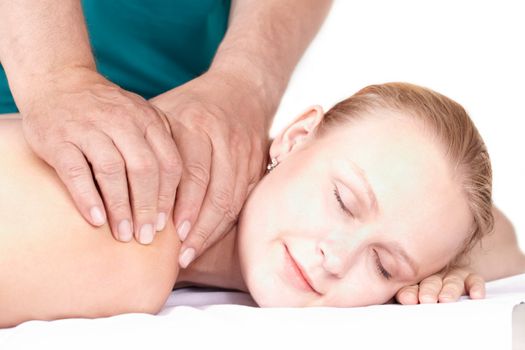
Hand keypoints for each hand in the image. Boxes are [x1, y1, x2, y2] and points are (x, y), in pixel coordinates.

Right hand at [22, 67, 180, 243]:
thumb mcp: (139, 119)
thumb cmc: (106, 111)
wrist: (59, 80)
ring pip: (112, 170)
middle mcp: (122, 121)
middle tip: (147, 237)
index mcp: (148, 120)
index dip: (170, 197)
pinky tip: (97, 219)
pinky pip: (75, 171)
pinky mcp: (59, 138)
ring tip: (124, 234)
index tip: (168, 225)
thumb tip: (175, 198)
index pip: (168, 162)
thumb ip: (158, 147)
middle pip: (144, 168)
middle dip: (148, 207)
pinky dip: (88, 197)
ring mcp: (88, 128)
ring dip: (120, 207)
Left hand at [150, 70, 268, 267]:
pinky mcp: (256, 166)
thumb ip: (144, 140)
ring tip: (190, 254)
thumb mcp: (165, 110)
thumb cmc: (193, 104)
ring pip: (229, 200)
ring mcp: (242, 154)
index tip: (160, 232)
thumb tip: (110, 175)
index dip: (176, 205)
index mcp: (195, 124)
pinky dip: (225, 223)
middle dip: (194, 227)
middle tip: (176, 255)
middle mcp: (222, 140)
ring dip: (210, 231)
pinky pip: (242, 201)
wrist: (243, 90)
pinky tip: (208, 239)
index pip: (187, 172)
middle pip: (211, 191)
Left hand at [395, 267, 485, 303]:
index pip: (411, 285)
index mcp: (416, 279)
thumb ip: (405, 296)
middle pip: (431, 282)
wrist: (449, 268)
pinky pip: (474, 280)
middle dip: (429, 291)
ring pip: (452, 282)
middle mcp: (434, 275)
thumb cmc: (422, 288)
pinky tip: (475, 295)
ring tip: (446, 299)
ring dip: (450, 291)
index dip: (409, 292)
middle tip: (426, 299)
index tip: (408, 299)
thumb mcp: (412, 293)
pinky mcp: (470, 277)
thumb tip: (401, 300)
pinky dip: (475, 287)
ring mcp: (453, 275)